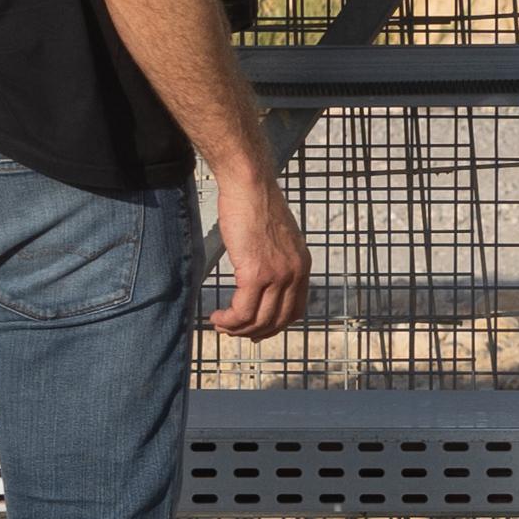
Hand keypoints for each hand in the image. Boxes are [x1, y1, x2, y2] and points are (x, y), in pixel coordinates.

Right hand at [209, 171, 309, 340]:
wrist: (249, 186)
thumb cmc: (256, 206)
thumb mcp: (277, 238)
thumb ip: (276, 261)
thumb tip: (263, 280)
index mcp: (302, 266)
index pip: (295, 310)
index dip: (275, 326)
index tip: (256, 329)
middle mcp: (294, 273)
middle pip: (277, 320)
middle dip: (253, 331)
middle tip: (232, 330)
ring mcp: (277, 275)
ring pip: (258, 320)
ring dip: (237, 328)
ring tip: (220, 324)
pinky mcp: (255, 273)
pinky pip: (242, 310)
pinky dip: (229, 320)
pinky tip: (217, 316)